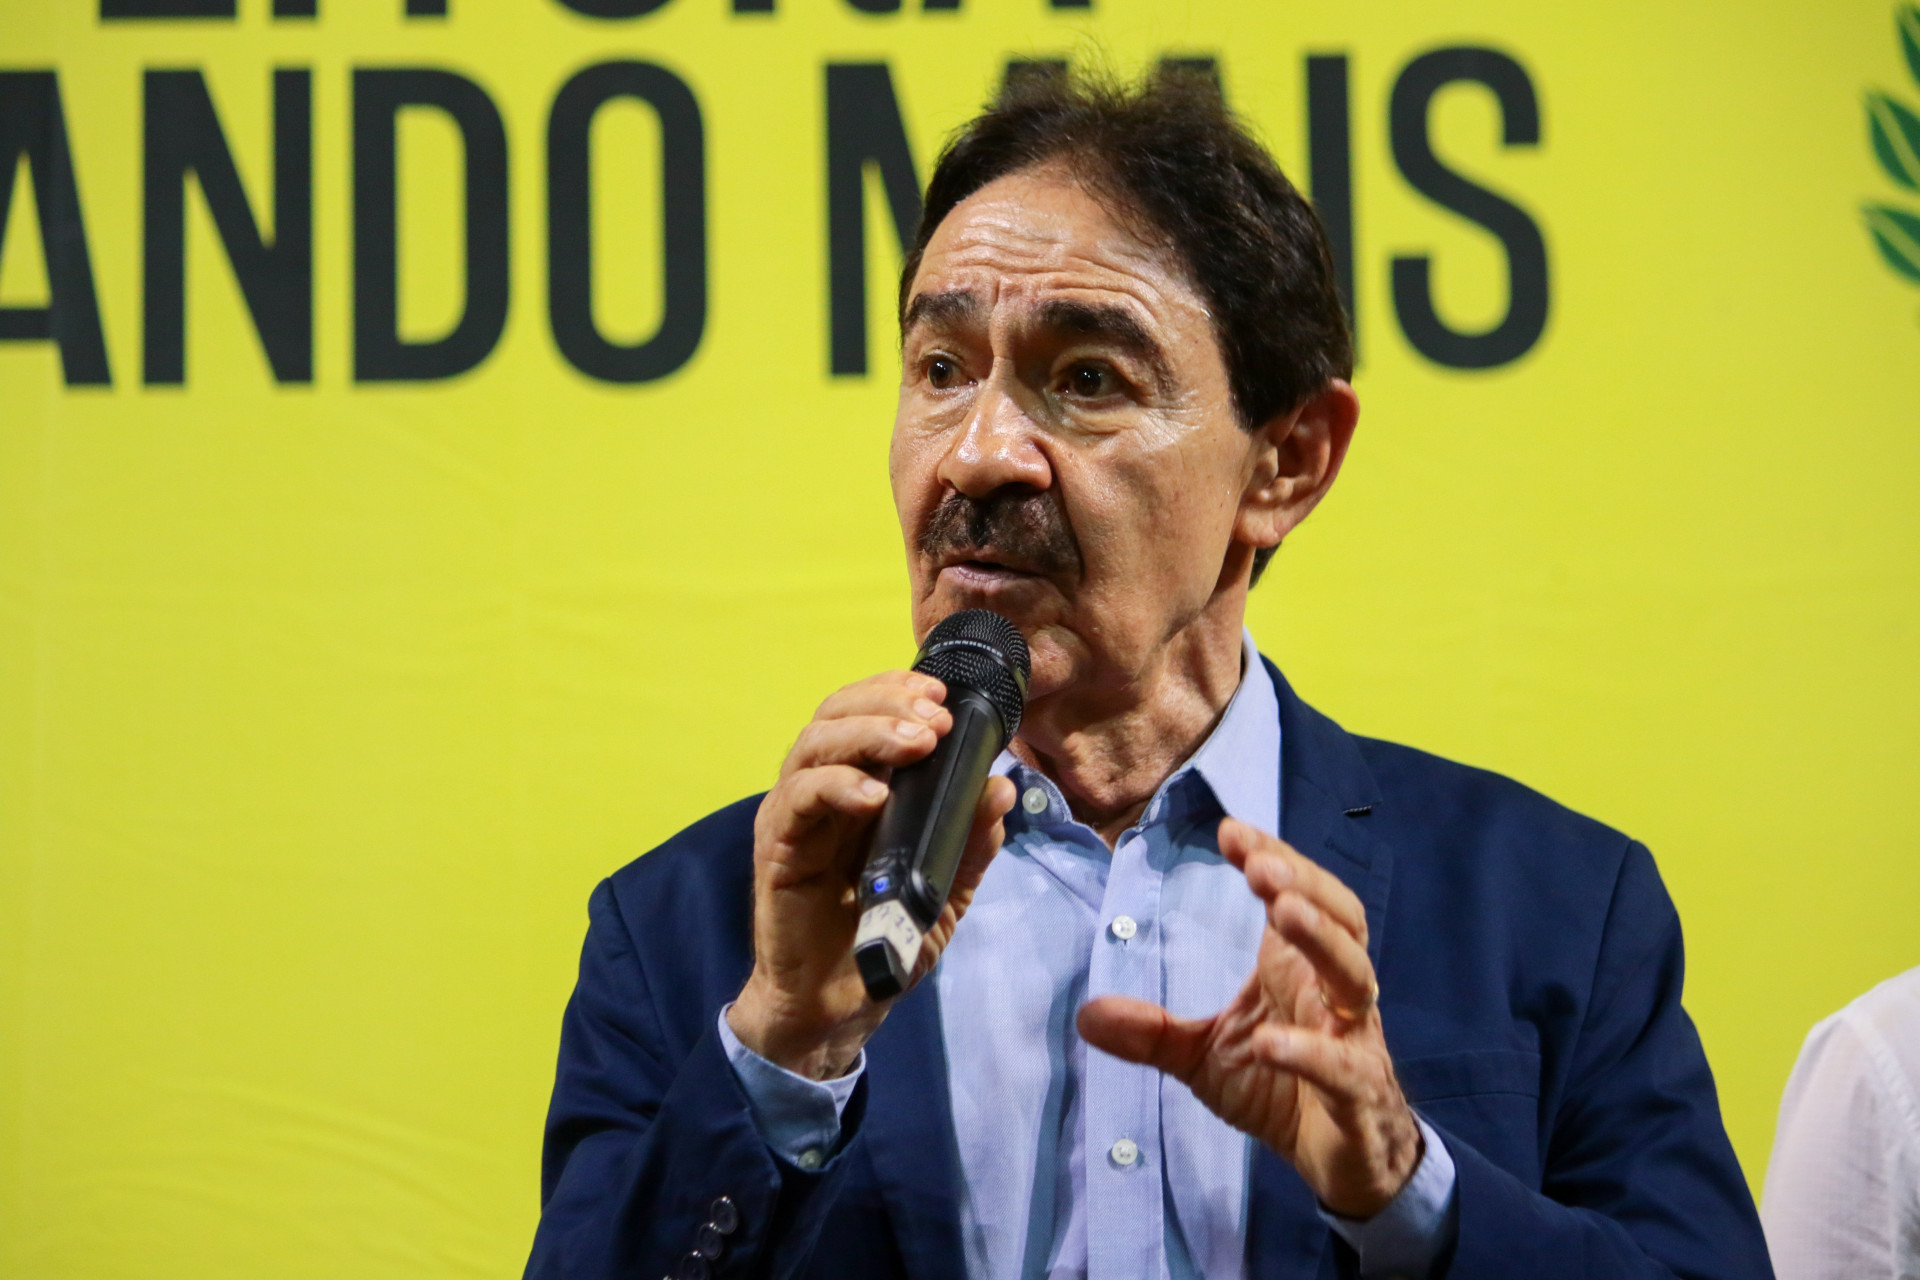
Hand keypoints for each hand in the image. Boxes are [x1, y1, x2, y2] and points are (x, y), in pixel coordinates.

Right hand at [728, 669, 1016, 1081]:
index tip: (943, 693)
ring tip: (915, 744)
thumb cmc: (888, 938)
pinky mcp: (779, 848)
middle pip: (837, 713)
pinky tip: (873, 795)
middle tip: (935, 719)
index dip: (899, 690)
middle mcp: (823, 790)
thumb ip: (974, 841)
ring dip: (867, 732)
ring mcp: (796, 816)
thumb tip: (1002, 787)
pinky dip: (836, 785)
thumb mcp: (947, 888)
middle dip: (888, 703)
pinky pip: (798, 799)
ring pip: (815, 743)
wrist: (839, 1005)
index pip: (867, 711)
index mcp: (859, 785)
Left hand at [1076, 818, 1420, 1217]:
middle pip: (1340, 918)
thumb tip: (1086, 1014)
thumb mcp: (1203, 1058)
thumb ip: (1152, 1034)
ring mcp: (1354, 1039)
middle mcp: (1333, 991)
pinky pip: (1342, 1066)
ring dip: (1322, 939)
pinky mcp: (1359, 1093)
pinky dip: (1309, 1051)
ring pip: (1355, 975)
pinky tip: (1270, 1041)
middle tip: (1261, 862)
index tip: (1230, 830)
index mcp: (1297, 969)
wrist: (1340, 1162)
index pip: (1296, 895)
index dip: (1272, 858)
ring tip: (1284, 911)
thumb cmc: (1280, 1091)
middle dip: (1305, 883)